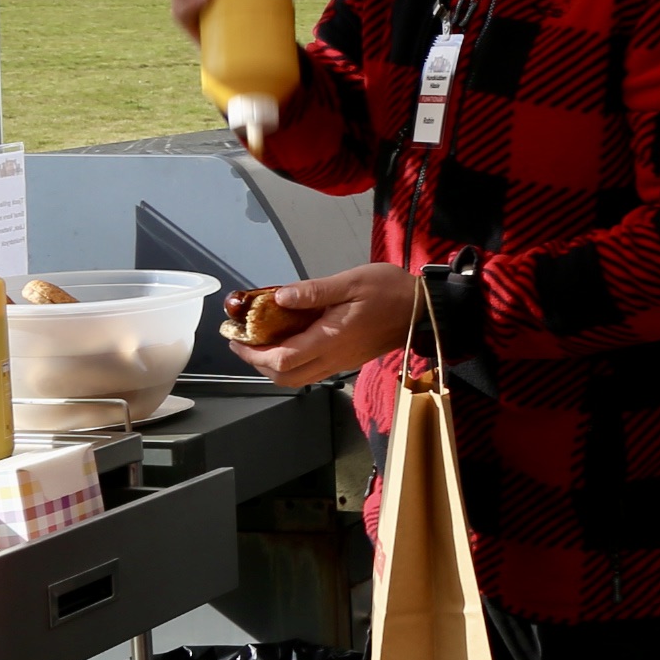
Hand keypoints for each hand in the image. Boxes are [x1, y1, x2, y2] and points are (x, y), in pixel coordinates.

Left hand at [235, 262, 419, 387]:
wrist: (423, 310)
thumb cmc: (389, 291)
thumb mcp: (351, 281)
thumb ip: (314, 291)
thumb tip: (278, 297)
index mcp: (331, 338)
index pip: (282, 358)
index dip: (253, 352)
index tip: (236, 337)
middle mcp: (333, 357)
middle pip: (285, 377)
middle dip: (258, 363)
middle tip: (242, 342)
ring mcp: (341, 362)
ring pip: (297, 378)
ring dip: (272, 367)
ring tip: (260, 344)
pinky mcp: (347, 360)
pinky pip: (311, 371)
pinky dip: (290, 364)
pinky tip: (288, 343)